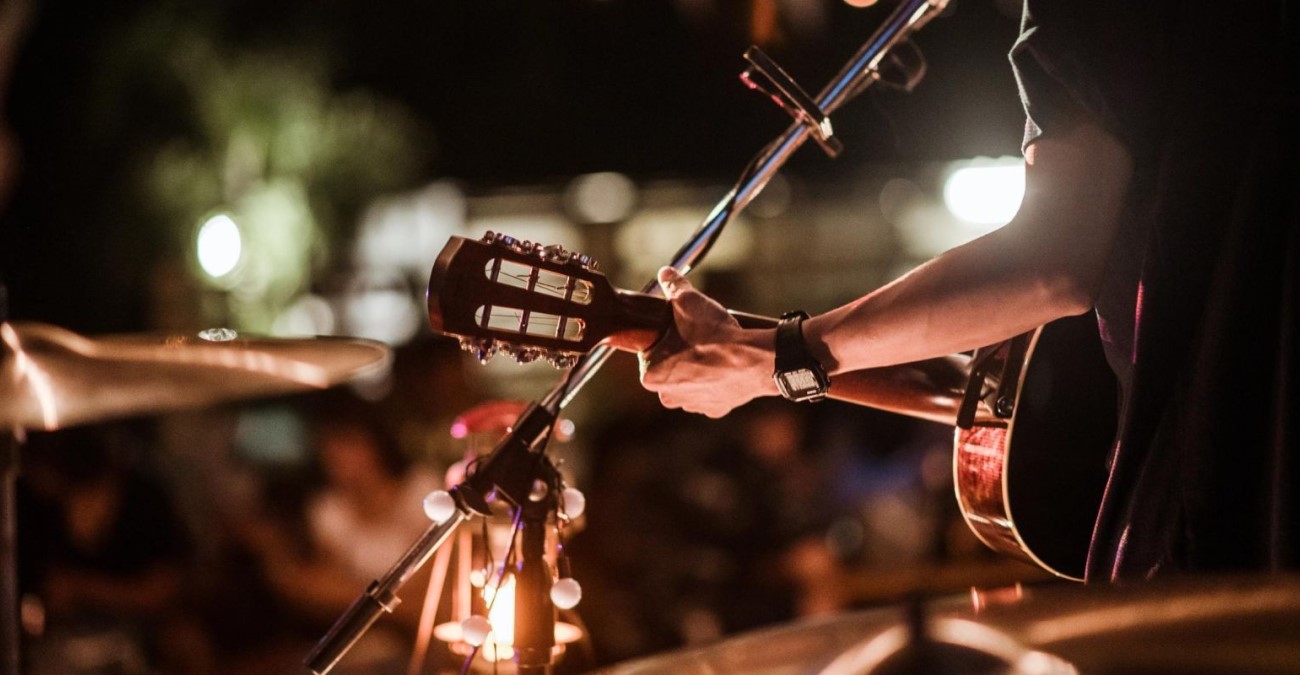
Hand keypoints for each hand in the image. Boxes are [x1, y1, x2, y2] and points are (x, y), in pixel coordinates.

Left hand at [638, 267, 776, 417]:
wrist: (753, 359)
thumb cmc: (714, 335)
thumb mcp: (688, 301)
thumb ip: (673, 286)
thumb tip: (666, 273)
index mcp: (650, 375)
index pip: (650, 352)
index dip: (664, 337)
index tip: (678, 329)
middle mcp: (668, 396)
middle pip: (669, 368)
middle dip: (680, 354)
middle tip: (697, 337)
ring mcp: (693, 405)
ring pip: (690, 382)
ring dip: (698, 369)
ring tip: (712, 350)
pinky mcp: (716, 409)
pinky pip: (711, 392)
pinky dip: (717, 380)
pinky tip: (725, 366)